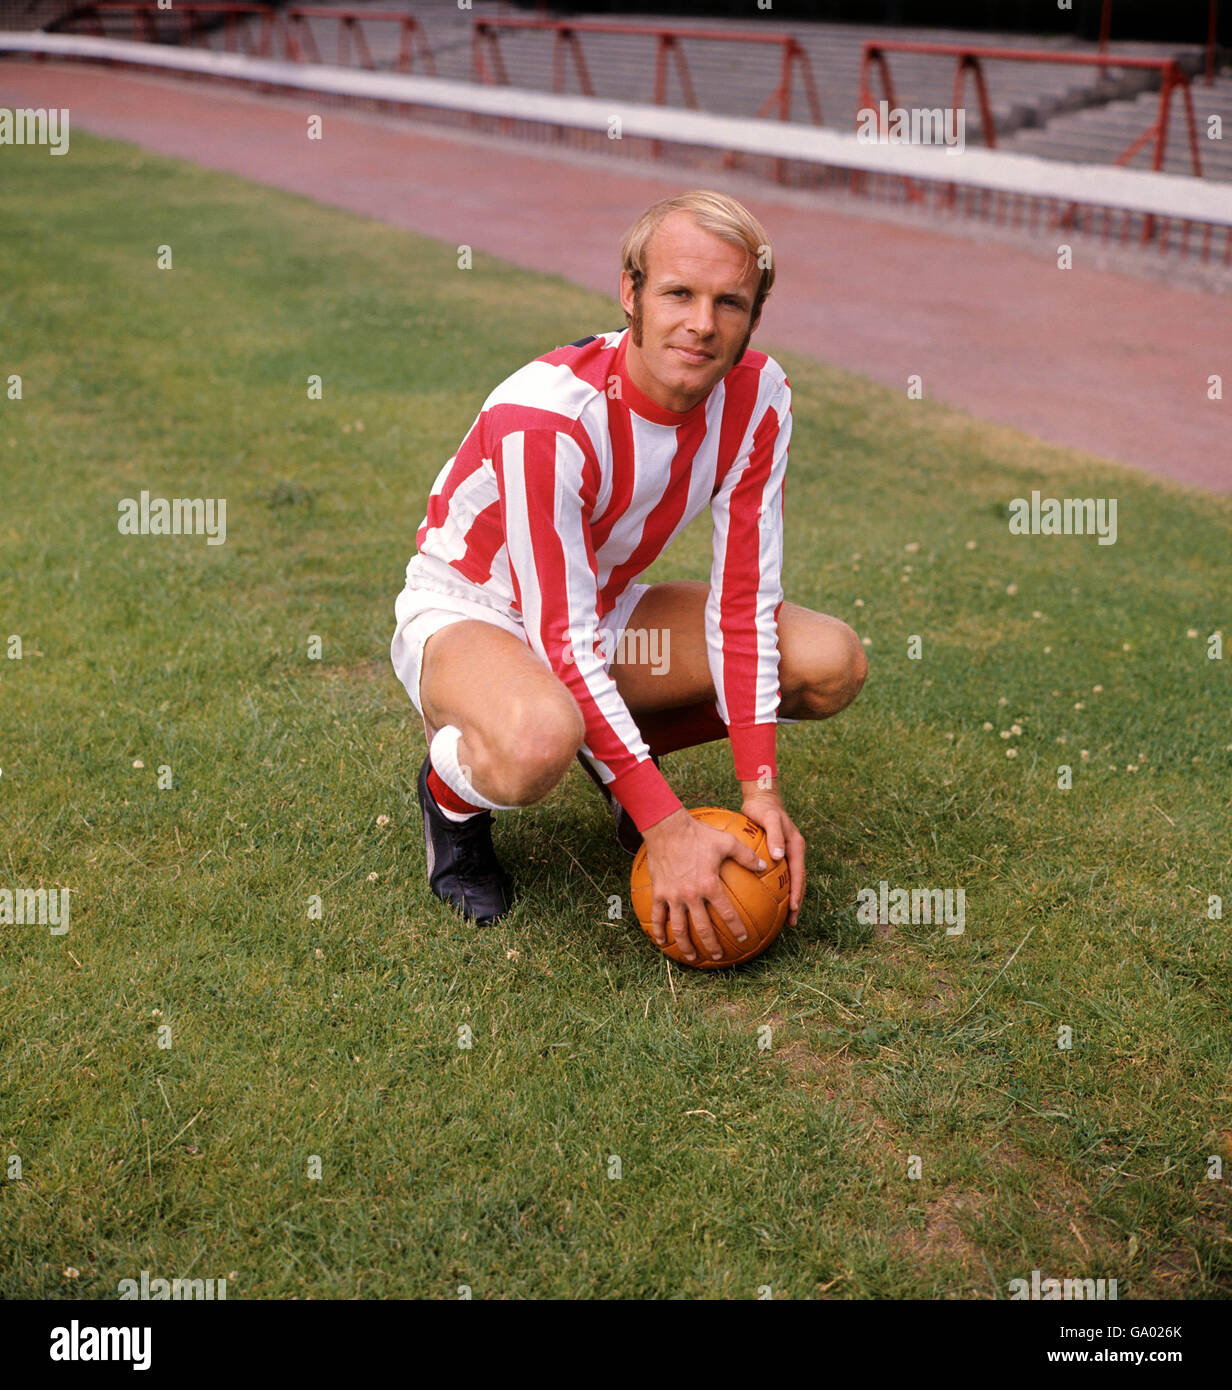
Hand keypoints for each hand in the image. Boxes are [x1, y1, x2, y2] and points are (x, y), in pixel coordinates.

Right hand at [641, 808, 768, 962]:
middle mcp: (691, 895)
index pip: (727, 913)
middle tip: (719, 956)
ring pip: (679, 928)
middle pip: (703, 928)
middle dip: (712, 945)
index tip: (744, 938)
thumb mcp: (727, 842)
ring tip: (692, 958)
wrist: (667, 828)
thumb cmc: (699, 834)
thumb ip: (747, 856)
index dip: (736, 928)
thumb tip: (765, 865)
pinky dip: (659, 930)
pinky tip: (661, 941)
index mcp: (709, 885)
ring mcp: (673, 896)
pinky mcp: (659, 892)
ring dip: (686, 945)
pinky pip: (658, 916)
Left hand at [738, 788, 805, 926]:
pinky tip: (763, 900)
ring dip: (788, 899)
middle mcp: (793, 853)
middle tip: (791, 922)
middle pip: (798, 882)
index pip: (799, 874)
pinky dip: (774, 889)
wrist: (761, 799)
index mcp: (796, 847)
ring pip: (789, 882)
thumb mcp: (770, 819)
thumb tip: (778, 857)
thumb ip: (775, 837)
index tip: (794, 907)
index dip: (797, 892)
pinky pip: (777, 876)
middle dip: (796, 903)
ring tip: (781, 918)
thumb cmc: (764, 808)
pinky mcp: (776, 855)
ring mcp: (786, 855)